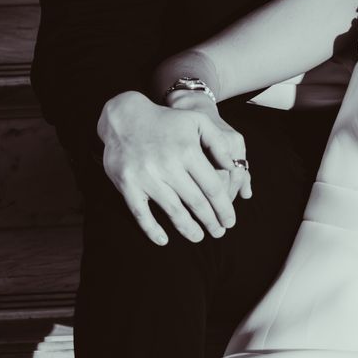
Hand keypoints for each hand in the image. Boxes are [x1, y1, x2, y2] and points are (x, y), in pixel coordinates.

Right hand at [98, 89, 250, 246]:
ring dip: (188, 228)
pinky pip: (141, 213)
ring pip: (172, 210)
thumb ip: (219, 143)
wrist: (124, 117)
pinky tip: (163, 240)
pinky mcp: (127, 184)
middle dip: (210, 221)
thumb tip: (233, 167)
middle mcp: (168, 165)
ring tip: (198, 237)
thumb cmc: (167, 122)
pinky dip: (152, 229)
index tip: (230, 221)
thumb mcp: (197, 121)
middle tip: (219, 233)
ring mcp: (146, 176)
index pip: (212, 187)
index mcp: (188, 151)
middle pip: (196, 202)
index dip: (223, 208)